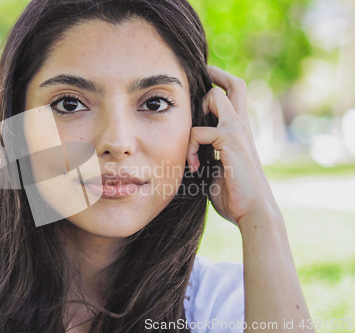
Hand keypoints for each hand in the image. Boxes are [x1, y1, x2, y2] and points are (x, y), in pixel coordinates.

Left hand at [186, 66, 279, 229]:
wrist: (253, 213)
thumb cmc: (234, 196)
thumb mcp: (215, 170)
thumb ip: (207, 156)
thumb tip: (189, 155)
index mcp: (239, 132)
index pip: (235, 97)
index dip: (220, 85)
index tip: (203, 85)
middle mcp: (241, 125)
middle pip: (235, 84)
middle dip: (215, 75)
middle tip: (196, 80)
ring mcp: (238, 130)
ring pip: (214, 96)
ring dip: (194, 114)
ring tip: (191, 145)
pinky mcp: (230, 140)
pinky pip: (198, 131)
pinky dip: (189, 147)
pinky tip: (192, 167)